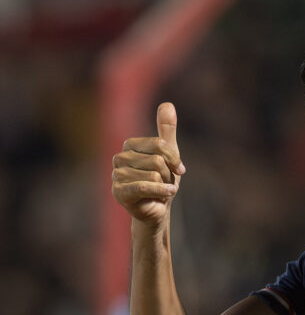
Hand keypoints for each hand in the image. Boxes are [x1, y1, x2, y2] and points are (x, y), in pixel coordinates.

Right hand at [112, 101, 185, 225]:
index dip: (174, 159)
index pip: (159, 145)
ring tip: (159, 192)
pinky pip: (144, 186)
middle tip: (164, 184)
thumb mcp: (168, 155)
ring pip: (153, 175)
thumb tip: (168, 104)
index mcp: (130, 145)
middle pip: (157, 161)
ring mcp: (116, 175)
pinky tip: (168, 194)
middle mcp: (119, 158)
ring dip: (164, 186)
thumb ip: (167, 131)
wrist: (157, 210)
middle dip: (168, 175)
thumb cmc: (162, 181)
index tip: (179, 169)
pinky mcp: (118, 192)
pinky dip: (160, 191)